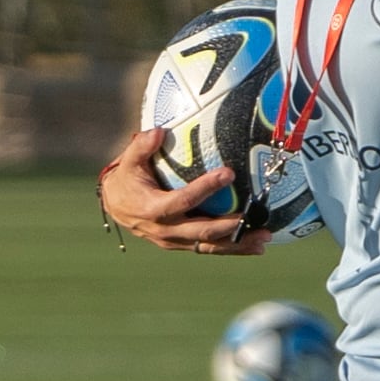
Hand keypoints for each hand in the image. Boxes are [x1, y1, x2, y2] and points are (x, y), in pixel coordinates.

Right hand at [100, 124, 259, 254]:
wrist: (117, 206)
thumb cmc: (127, 179)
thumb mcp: (128, 161)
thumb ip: (141, 146)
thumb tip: (159, 131)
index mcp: (153, 209)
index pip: (183, 201)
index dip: (205, 189)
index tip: (228, 173)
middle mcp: (165, 230)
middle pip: (201, 232)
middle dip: (230, 227)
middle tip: (254, 219)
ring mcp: (174, 241)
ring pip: (208, 246)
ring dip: (237, 244)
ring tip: (263, 239)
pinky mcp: (182, 245)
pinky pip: (209, 249)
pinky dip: (232, 248)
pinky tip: (255, 246)